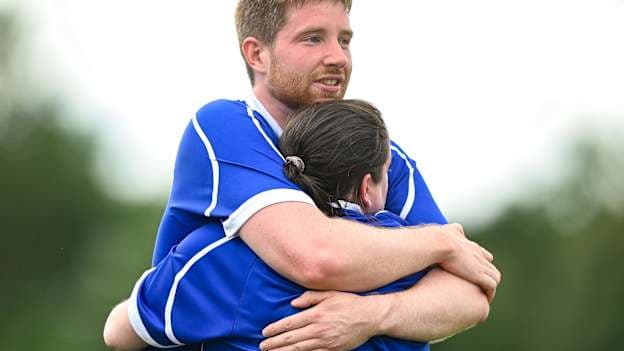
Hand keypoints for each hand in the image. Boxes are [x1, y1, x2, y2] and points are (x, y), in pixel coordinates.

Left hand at [259, 291, 377, 350]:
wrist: (370, 317)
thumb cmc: (349, 302)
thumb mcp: (329, 294)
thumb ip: (310, 297)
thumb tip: (293, 303)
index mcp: (316, 314)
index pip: (290, 323)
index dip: (276, 329)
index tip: (264, 332)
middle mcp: (318, 329)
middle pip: (291, 338)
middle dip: (275, 343)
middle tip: (262, 346)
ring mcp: (325, 341)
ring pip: (300, 349)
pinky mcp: (333, 350)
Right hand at [437, 223, 500, 301]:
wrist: (439, 243)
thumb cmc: (437, 239)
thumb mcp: (448, 230)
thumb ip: (453, 229)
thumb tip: (456, 228)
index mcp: (470, 246)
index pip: (484, 256)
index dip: (480, 265)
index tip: (473, 273)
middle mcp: (478, 255)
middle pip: (491, 268)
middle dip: (486, 277)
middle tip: (478, 287)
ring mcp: (480, 265)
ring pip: (495, 277)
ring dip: (489, 286)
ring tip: (481, 296)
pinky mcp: (479, 275)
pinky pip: (491, 287)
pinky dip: (489, 293)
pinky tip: (482, 299)